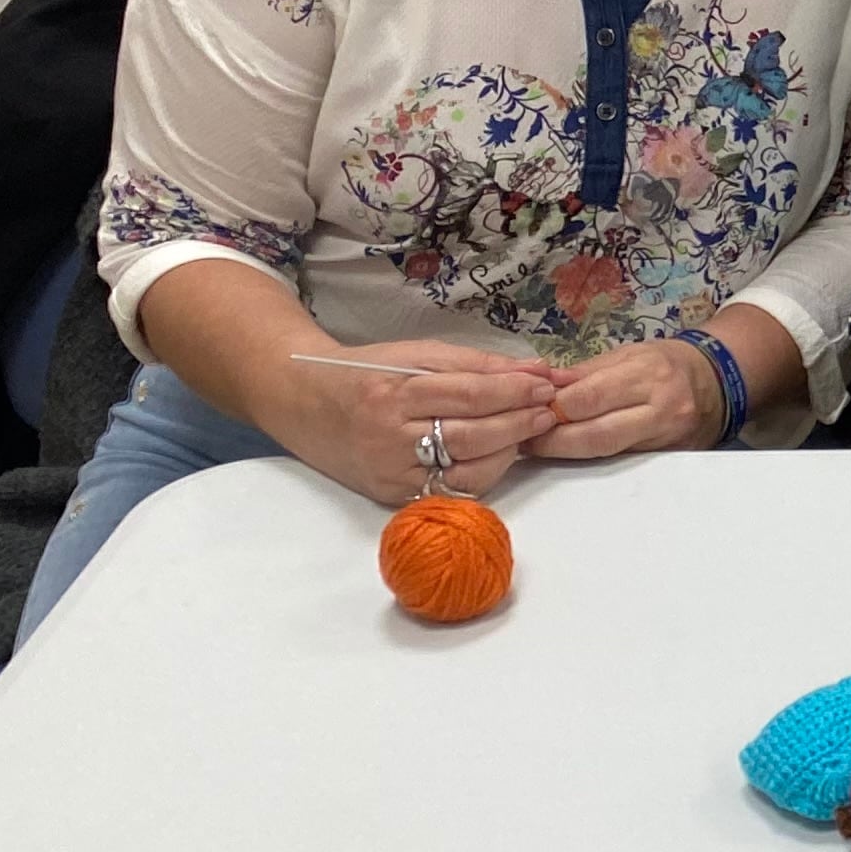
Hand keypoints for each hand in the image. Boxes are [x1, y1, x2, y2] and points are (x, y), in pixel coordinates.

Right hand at [271, 337, 560, 504]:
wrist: (302, 403)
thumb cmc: (365, 373)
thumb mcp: (416, 355)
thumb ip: (476, 365)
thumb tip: (536, 372)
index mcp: (394, 393)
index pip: (468, 396)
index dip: (514, 392)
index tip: (546, 385)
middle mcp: (388, 438)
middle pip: (472, 436)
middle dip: (519, 423)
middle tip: (548, 410)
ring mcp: (389, 473)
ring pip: (467, 471)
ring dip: (508, 452)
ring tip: (530, 430)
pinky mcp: (391, 496)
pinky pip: (450, 491)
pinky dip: (482, 475)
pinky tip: (499, 455)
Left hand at [537, 339, 725, 461]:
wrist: (717, 382)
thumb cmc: (666, 363)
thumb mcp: (627, 354)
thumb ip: (583, 373)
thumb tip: (542, 386)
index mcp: (648, 374)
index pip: (589, 397)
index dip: (552, 408)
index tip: (526, 410)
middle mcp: (660, 409)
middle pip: (595, 435)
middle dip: (553, 439)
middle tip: (524, 439)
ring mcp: (666, 438)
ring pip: (605, 452)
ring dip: (565, 451)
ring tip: (539, 445)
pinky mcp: (667, 458)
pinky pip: (620, 460)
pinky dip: (589, 456)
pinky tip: (570, 451)